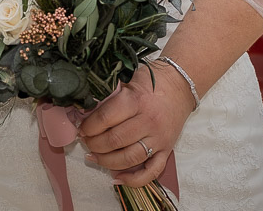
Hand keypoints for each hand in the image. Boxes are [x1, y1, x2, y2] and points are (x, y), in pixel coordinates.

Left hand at [76, 61, 194, 188]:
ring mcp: (159, 138)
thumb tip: (85, 112)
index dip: (89, 126)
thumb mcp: (129, 82)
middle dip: (94, 144)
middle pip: (115, 141)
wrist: (180, 85)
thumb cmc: (152, 82)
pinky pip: (151, 171)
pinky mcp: (167, 150)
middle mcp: (149, 121)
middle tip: (86, 142)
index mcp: (136, 101)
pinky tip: (117, 177)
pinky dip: (134, 179)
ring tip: (94, 156)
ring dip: (106, 161)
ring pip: (129, 158)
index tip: (81, 128)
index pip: (106, 118)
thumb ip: (110, 97)